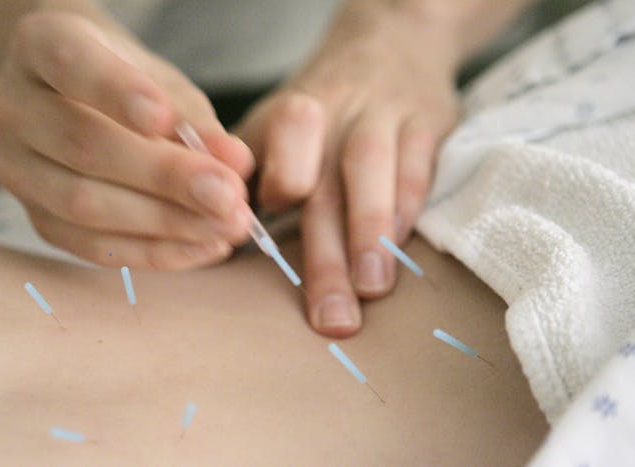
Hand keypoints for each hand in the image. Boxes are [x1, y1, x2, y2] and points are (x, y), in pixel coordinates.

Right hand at [0, 10, 254, 268]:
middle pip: (83, 145)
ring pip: (82, 204)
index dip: (116, 92)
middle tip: (228, 196)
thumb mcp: (164, 84)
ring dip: (166, 222)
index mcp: (39, 46)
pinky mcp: (35, 217)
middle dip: (164, 177)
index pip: (69, 62)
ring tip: (226, 226)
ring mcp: (13, 167)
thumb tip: (234, 163)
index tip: (165, 118)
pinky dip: (154, 252)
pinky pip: (91, 246)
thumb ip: (194, 120)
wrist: (84, 105)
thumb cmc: (130, 85)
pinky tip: (203, 246)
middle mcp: (11, 106)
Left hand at [237, 1, 460, 335]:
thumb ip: (249, 178)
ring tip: (371, 289)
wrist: (389, 37)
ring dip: (371, 232)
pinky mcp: (427, 122)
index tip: (269, 226)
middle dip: (326, 253)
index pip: (278, 145)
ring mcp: (381, 115)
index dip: (279, 179)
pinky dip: (409, 209)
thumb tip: (215, 245)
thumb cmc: (320, 107)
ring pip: (374, 171)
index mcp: (286, 117)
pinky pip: (418, 167)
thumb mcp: (273, 125)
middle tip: (329, 319)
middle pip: (324, 184)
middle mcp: (332, 113)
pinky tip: (400, 251)